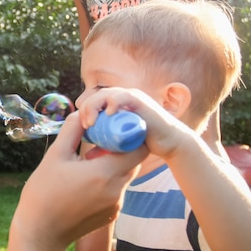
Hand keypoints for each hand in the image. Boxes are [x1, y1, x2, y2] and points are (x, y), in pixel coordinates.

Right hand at [8, 112, 146, 250]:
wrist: (40, 231)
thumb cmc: (43, 192)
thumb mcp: (55, 155)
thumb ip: (72, 131)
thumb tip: (81, 114)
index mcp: (104, 173)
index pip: (138, 149)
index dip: (130, 135)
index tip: (113, 129)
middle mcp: (116, 190)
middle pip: (133, 161)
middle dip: (120, 148)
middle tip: (98, 142)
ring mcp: (115, 205)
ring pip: (125, 176)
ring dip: (112, 165)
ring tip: (87, 162)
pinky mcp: (111, 214)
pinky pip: (117, 190)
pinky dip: (107, 181)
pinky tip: (85, 181)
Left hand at [77, 87, 195, 159]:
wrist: (170, 143)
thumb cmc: (145, 143)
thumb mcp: (120, 144)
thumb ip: (105, 147)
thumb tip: (87, 156)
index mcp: (114, 105)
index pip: (92, 102)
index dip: (83, 112)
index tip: (80, 129)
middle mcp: (121, 98)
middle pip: (95, 96)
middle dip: (86, 109)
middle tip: (84, 126)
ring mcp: (130, 97)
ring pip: (106, 94)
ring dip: (95, 106)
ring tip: (91, 123)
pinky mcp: (140, 101)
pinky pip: (123, 96)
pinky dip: (114, 102)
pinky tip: (108, 113)